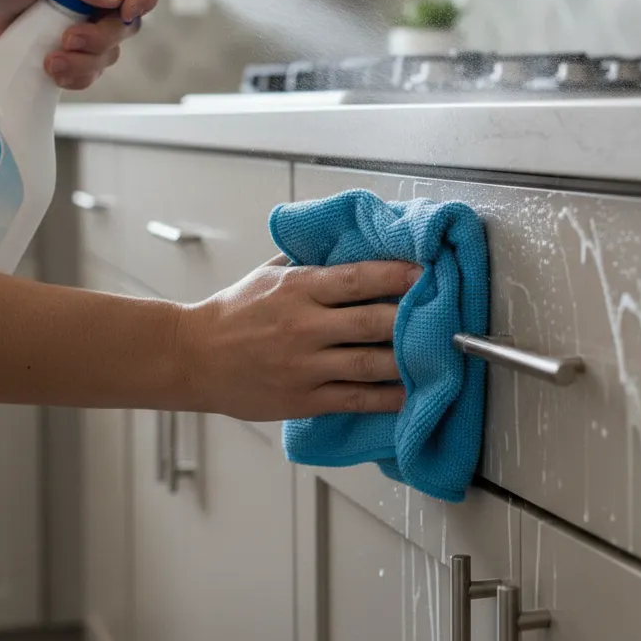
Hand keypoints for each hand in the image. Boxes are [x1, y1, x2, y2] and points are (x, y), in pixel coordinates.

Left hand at [0, 0, 159, 89]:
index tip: (126, 10)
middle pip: (129, 24)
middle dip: (101, 39)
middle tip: (69, 39)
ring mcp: (90, 28)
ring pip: (111, 54)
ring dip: (84, 62)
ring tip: (51, 59)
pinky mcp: (76, 54)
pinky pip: (93, 73)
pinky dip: (76, 76)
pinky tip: (52, 69)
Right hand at [175, 257, 421, 420]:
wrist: (193, 356)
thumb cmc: (234, 312)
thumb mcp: (270, 274)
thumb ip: (311, 260)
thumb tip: (355, 241)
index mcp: (299, 289)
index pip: (359, 278)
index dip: (398, 275)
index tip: (428, 272)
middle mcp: (304, 327)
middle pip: (373, 322)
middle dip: (414, 318)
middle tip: (448, 316)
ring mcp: (304, 366)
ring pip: (369, 363)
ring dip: (409, 360)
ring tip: (439, 354)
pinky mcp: (303, 399)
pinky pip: (355, 398)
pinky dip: (387, 396)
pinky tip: (410, 392)